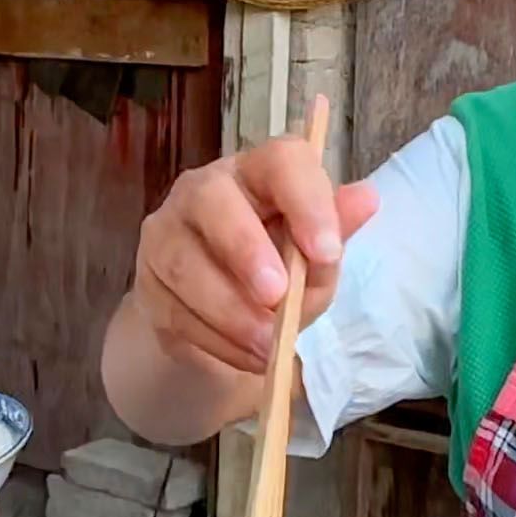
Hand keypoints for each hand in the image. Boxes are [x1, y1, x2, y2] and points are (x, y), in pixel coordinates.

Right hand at [128, 128, 380, 375]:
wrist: (228, 311)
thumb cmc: (282, 267)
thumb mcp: (317, 253)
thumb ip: (336, 231)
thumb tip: (366, 199)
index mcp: (259, 171)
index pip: (281, 161)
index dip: (305, 202)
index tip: (327, 252)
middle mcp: (205, 188)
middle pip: (212, 200)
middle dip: (245, 250)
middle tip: (277, 297)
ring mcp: (167, 232)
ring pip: (183, 264)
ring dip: (229, 311)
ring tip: (267, 344)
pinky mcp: (148, 280)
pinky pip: (175, 310)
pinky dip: (215, 339)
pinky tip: (246, 355)